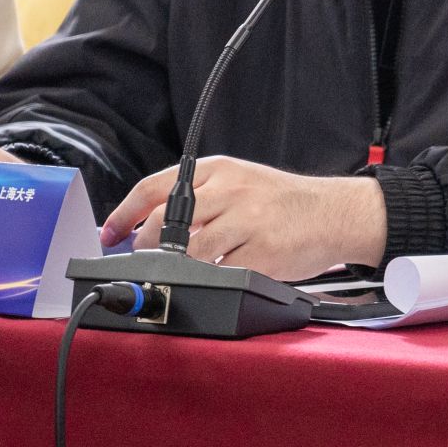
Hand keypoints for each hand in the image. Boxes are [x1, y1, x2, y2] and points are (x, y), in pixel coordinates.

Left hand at [101, 156, 386, 281]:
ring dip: (176, 265)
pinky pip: (219, 271)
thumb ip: (202, 196)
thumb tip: (150, 225)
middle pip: (162, 221)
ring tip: (185, 267)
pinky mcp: (261, 252)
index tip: (110, 233)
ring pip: (186, 250)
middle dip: (144, 246)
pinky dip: (212, 277)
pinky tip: (220, 272)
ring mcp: (246, 221)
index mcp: (221, 169)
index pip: (153, 187)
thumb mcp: (243, 182)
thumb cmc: (287, 203)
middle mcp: (230, 190)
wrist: (337, 213)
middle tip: (144, 257)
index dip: (123, 214)